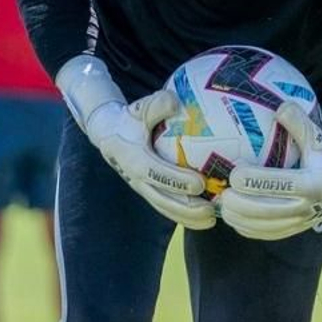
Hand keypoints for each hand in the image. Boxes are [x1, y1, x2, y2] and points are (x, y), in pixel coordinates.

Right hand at [83, 92, 215, 229]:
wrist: (110, 135)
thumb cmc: (131, 120)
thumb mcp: (139, 109)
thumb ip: (155, 105)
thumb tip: (174, 102)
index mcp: (134, 158)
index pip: (157, 173)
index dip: (177, 181)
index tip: (200, 183)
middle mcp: (137, 178)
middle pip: (162, 198)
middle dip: (186, 207)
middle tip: (210, 210)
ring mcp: (142, 188)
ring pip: (164, 208)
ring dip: (187, 217)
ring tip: (212, 220)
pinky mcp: (148, 192)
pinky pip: (166, 209)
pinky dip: (184, 217)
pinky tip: (205, 220)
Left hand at [217, 105, 321, 240]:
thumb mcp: (319, 138)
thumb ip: (300, 124)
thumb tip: (281, 106)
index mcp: (313, 183)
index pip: (281, 185)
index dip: (256, 181)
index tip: (235, 174)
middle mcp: (307, 206)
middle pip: (269, 210)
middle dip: (243, 205)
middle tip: (222, 194)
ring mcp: (301, 221)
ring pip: (267, 226)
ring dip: (242, 219)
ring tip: (222, 206)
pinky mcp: (296, 230)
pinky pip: (270, 234)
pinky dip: (250, 229)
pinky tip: (233, 219)